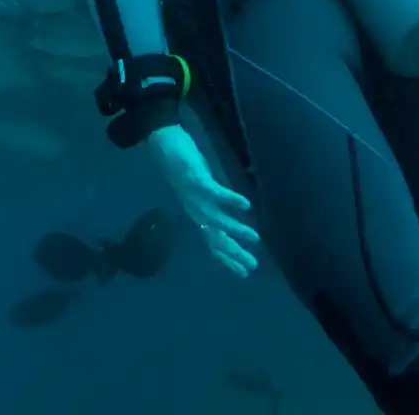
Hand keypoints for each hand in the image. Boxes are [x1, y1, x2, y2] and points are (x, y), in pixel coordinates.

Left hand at [148, 124, 259, 277]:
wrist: (163, 143)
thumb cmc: (185, 167)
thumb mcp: (200, 190)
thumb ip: (212, 205)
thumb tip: (226, 218)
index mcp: (198, 214)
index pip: (214, 242)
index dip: (228, 258)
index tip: (244, 273)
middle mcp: (196, 210)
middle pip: (215, 237)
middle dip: (233, 253)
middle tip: (253, 265)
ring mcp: (195, 195)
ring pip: (215, 218)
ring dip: (234, 229)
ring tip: (255, 237)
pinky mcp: (196, 179)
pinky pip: (214, 192)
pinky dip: (229, 200)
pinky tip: (246, 204)